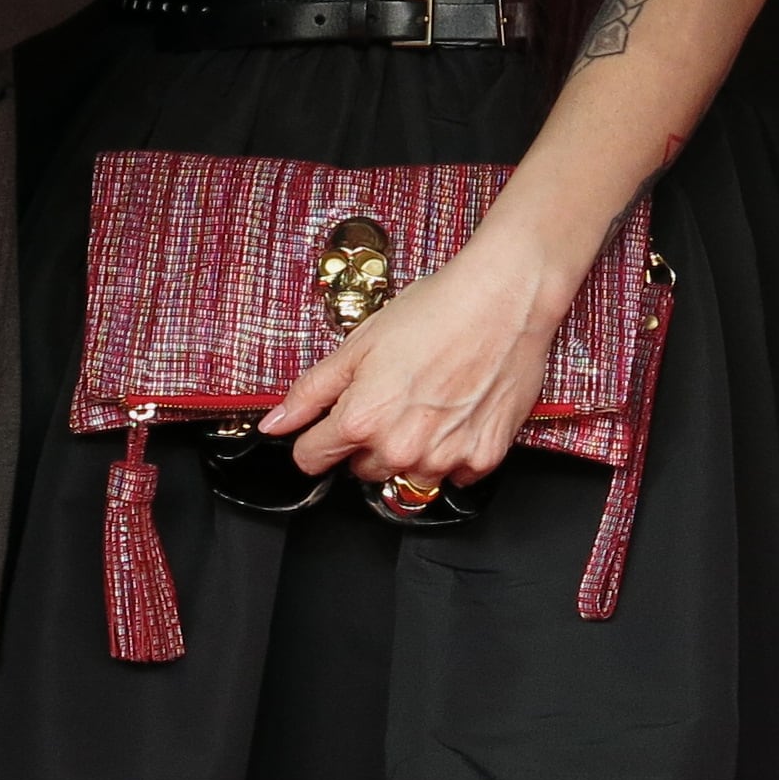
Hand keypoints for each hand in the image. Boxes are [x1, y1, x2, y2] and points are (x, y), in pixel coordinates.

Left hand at [264, 221, 564, 487]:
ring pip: (407, 477)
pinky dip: (452, 453)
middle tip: (392, 398)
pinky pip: (453, 476)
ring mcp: (444, 459)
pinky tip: (457, 414)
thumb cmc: (435, 312)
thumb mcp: (358, 344)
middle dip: (366, 442)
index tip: (331, 424)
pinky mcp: (482, 460)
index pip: (312, 460)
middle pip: (360, 470)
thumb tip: (273, 425)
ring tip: (427, 404)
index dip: (316, 438)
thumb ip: (310, 391)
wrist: (504, 302)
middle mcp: (401, 449)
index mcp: (361, 420)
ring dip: (409, 452)